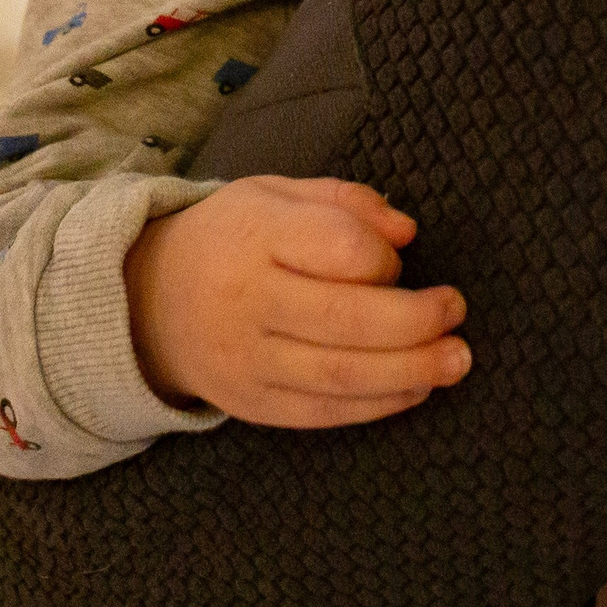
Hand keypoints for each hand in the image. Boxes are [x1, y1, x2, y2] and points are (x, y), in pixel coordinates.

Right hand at [123, 176, 469, 428]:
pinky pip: (324, 413)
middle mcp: (247, 300)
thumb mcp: (275, 193)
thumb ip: (344, 202)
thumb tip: (407, 232)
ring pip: (341, 376)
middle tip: (456, 313)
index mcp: (254, 235)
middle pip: (347, 320)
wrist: (149, 302)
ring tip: (456, 360)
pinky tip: (416, 388)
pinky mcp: (252, 405)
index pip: (337, 248)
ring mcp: (247, 360)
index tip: (396, 260)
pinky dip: (378, 405)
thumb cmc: (231, 238)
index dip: (382, 257)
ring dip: (412, 371)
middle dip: (416, 321)